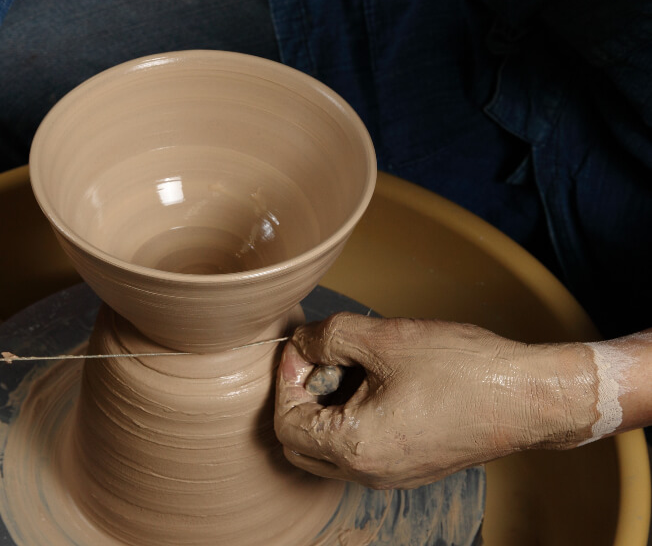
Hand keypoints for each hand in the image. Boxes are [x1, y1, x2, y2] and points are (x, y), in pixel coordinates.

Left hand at [274, 313, 596, 488]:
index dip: (286, 379)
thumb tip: (301, 342)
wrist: (527, 397)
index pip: (286, 422)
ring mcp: (390, 476)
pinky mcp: (409, 468)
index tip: (305, 348)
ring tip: (351, 368)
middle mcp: (368, 473)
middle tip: (321, 362)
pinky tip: (376, 385)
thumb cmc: (462, 370)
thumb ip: (328, 337)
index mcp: (353, 447)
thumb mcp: (384, 339)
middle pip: (300, 445)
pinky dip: (351, 420)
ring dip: (325, 410)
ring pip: (329, 450)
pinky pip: (359, 451)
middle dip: (299, 399)